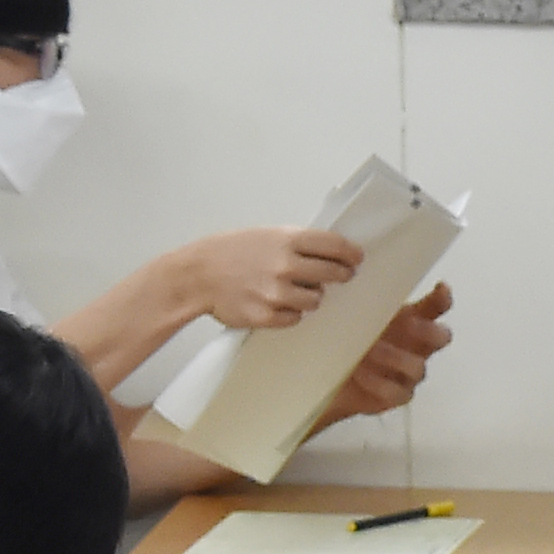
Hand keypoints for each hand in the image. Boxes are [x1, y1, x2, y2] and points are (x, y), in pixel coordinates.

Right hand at [183, 227, 363, 331]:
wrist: (196, 275)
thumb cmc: (229, 252)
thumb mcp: (264, 235)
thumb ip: (296, 242)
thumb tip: (331, 251)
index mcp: (286, 240)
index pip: (335, 246)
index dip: (351, 253)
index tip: (357, 258)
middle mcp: (285, 265)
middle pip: (334, 274)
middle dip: (341, 275)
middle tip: (341, 275)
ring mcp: (278, 293)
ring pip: (316, 300)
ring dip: (309, 296)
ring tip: (290, 288)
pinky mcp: (269, 315)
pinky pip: (296, 318)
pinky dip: (290, 312)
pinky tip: (274, 302)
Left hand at [312, 282, 456, 430]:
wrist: (325, 375)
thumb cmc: (343, 338)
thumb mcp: (348, 313)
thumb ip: (359, 299)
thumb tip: (351, 277)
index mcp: (409, 321)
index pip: (435, 308)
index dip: (442, 299)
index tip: (441, 288)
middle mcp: (415, 346)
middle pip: (441, 338)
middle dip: (428, 331)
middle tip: (407, 325)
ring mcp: (409, 374)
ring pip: (418, 367)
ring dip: (395, 357)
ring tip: (368, 351)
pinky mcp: (397, 396)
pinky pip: (398, 392)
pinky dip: (380, 383)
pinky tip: (360, 374)